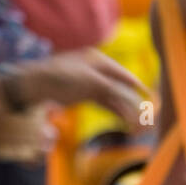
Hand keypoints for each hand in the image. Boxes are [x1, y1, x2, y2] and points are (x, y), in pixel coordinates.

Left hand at [31, 50, 149, 126]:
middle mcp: (98, 71)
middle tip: (143, 116)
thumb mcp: (90, 81)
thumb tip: (132, 98)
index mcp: (99, 61)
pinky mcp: (85, 95)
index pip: (124, 75)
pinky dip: (114, 112)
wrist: (36, 85)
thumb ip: (112, 89)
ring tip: (134, 123)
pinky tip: (123, 120)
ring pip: (113, 98)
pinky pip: (104, 103)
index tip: (149, 97)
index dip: (137, 87)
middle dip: (131, 102)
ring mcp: (91, 83)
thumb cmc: (61, 77)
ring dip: (124, 109)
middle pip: (120, 88)